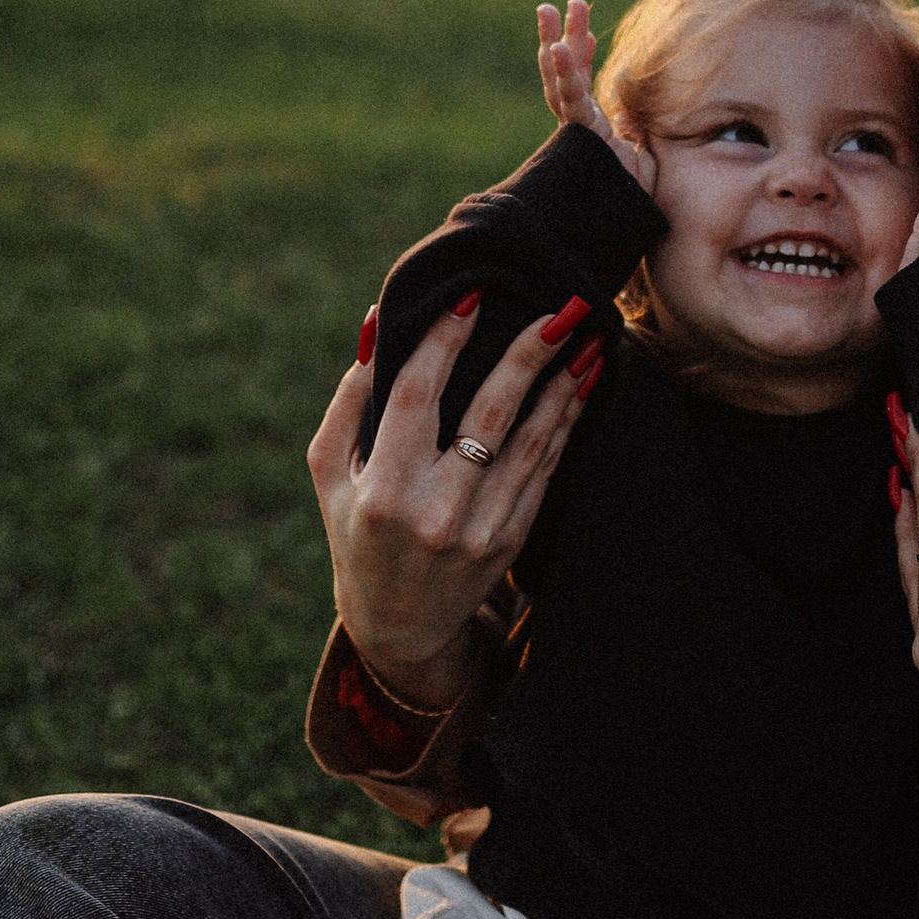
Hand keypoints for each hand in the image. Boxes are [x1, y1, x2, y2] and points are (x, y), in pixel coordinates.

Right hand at [308, 295, 594, 703]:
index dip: (444, 340)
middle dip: (527, 354)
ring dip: (564, 384)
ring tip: (588, 336)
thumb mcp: (330, 472)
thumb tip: (374, 323)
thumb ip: (349, 399)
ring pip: (532, 440)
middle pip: (490, 413)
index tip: (472, 293)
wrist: (399, 625)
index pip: (418, 395)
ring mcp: (481, 529)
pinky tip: (580, 385)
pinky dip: (564, 422)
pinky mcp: (512, 538)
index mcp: (385, 488)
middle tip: (558, 307)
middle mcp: (437, 510)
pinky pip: (545, 469)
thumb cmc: (356, 531)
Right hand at [537, 0, 655, 193]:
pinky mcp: (581, 138)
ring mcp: (579, 131)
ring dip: (556, 43)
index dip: (580, 59)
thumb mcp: (641, 157)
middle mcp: (581, 127)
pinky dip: (564, 74)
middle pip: (563, 76)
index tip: (587, 34)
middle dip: (558, 40)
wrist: (627, 227)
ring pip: (562, 81)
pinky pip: (570, 102)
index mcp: (592, 130)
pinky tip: (558, 50)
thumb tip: (626, 114)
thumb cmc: (633, 200)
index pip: (581, 87)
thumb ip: (632, 134)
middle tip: (552, 6)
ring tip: (549, 9)